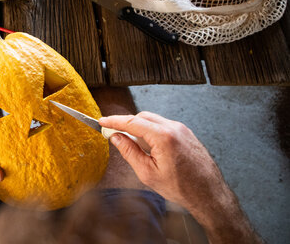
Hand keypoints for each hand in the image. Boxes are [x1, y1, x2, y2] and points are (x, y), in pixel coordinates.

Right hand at [99, 112, 227, 212]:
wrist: (209, 194)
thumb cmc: (181, 187)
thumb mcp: (148, 173)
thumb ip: (129, 152)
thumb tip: (116, 137)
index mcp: (163, 137)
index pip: (132, 122)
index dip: (114, 121)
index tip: (102, 121)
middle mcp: (174, 128)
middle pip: (142, 117)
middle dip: (126, 123)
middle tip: (113, 133)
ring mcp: (182, 129)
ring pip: (153, 120)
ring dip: (139, 128)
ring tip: (133, 145)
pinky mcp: (186, 133)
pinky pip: (163, 126)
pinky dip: (151, 131)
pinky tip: (149, 147)